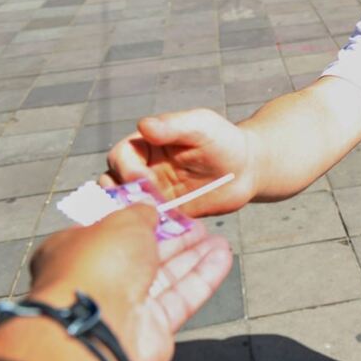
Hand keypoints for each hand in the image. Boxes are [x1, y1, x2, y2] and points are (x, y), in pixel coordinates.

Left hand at [28, 206, 232, 360]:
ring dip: (194, 257)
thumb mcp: (123, 222)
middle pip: (144, 255)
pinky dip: (202, 278)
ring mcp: (126, 305)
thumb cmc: (99, 264)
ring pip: (166, 277)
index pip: (112, 232)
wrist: (99, 327)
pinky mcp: (153, 328)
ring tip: (220, 239)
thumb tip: (149, 207)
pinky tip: (223, 258)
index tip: (167, 210)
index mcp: (78, 251)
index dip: (141, 220)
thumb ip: (141, 213)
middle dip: (175, 239)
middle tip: (200, 226)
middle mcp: (100, 279)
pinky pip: (181, 297)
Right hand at [101, 109, 254, 216]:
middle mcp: (142, 169)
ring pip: (124, 206)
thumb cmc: (223, 140)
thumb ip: (174, 125)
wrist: (246, 170)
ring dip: (128, 215)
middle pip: (113, 183)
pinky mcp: (163, 215)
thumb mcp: (201, 126)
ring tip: (145, 220)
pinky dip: (146, 230)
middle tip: (139, 205)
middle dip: (120, 195)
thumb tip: (144, 125)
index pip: (120, 156)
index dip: (126, 168)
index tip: (143, 180)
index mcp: (145, 145)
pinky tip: (157, 234)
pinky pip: (146, 224)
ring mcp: (151, 194)